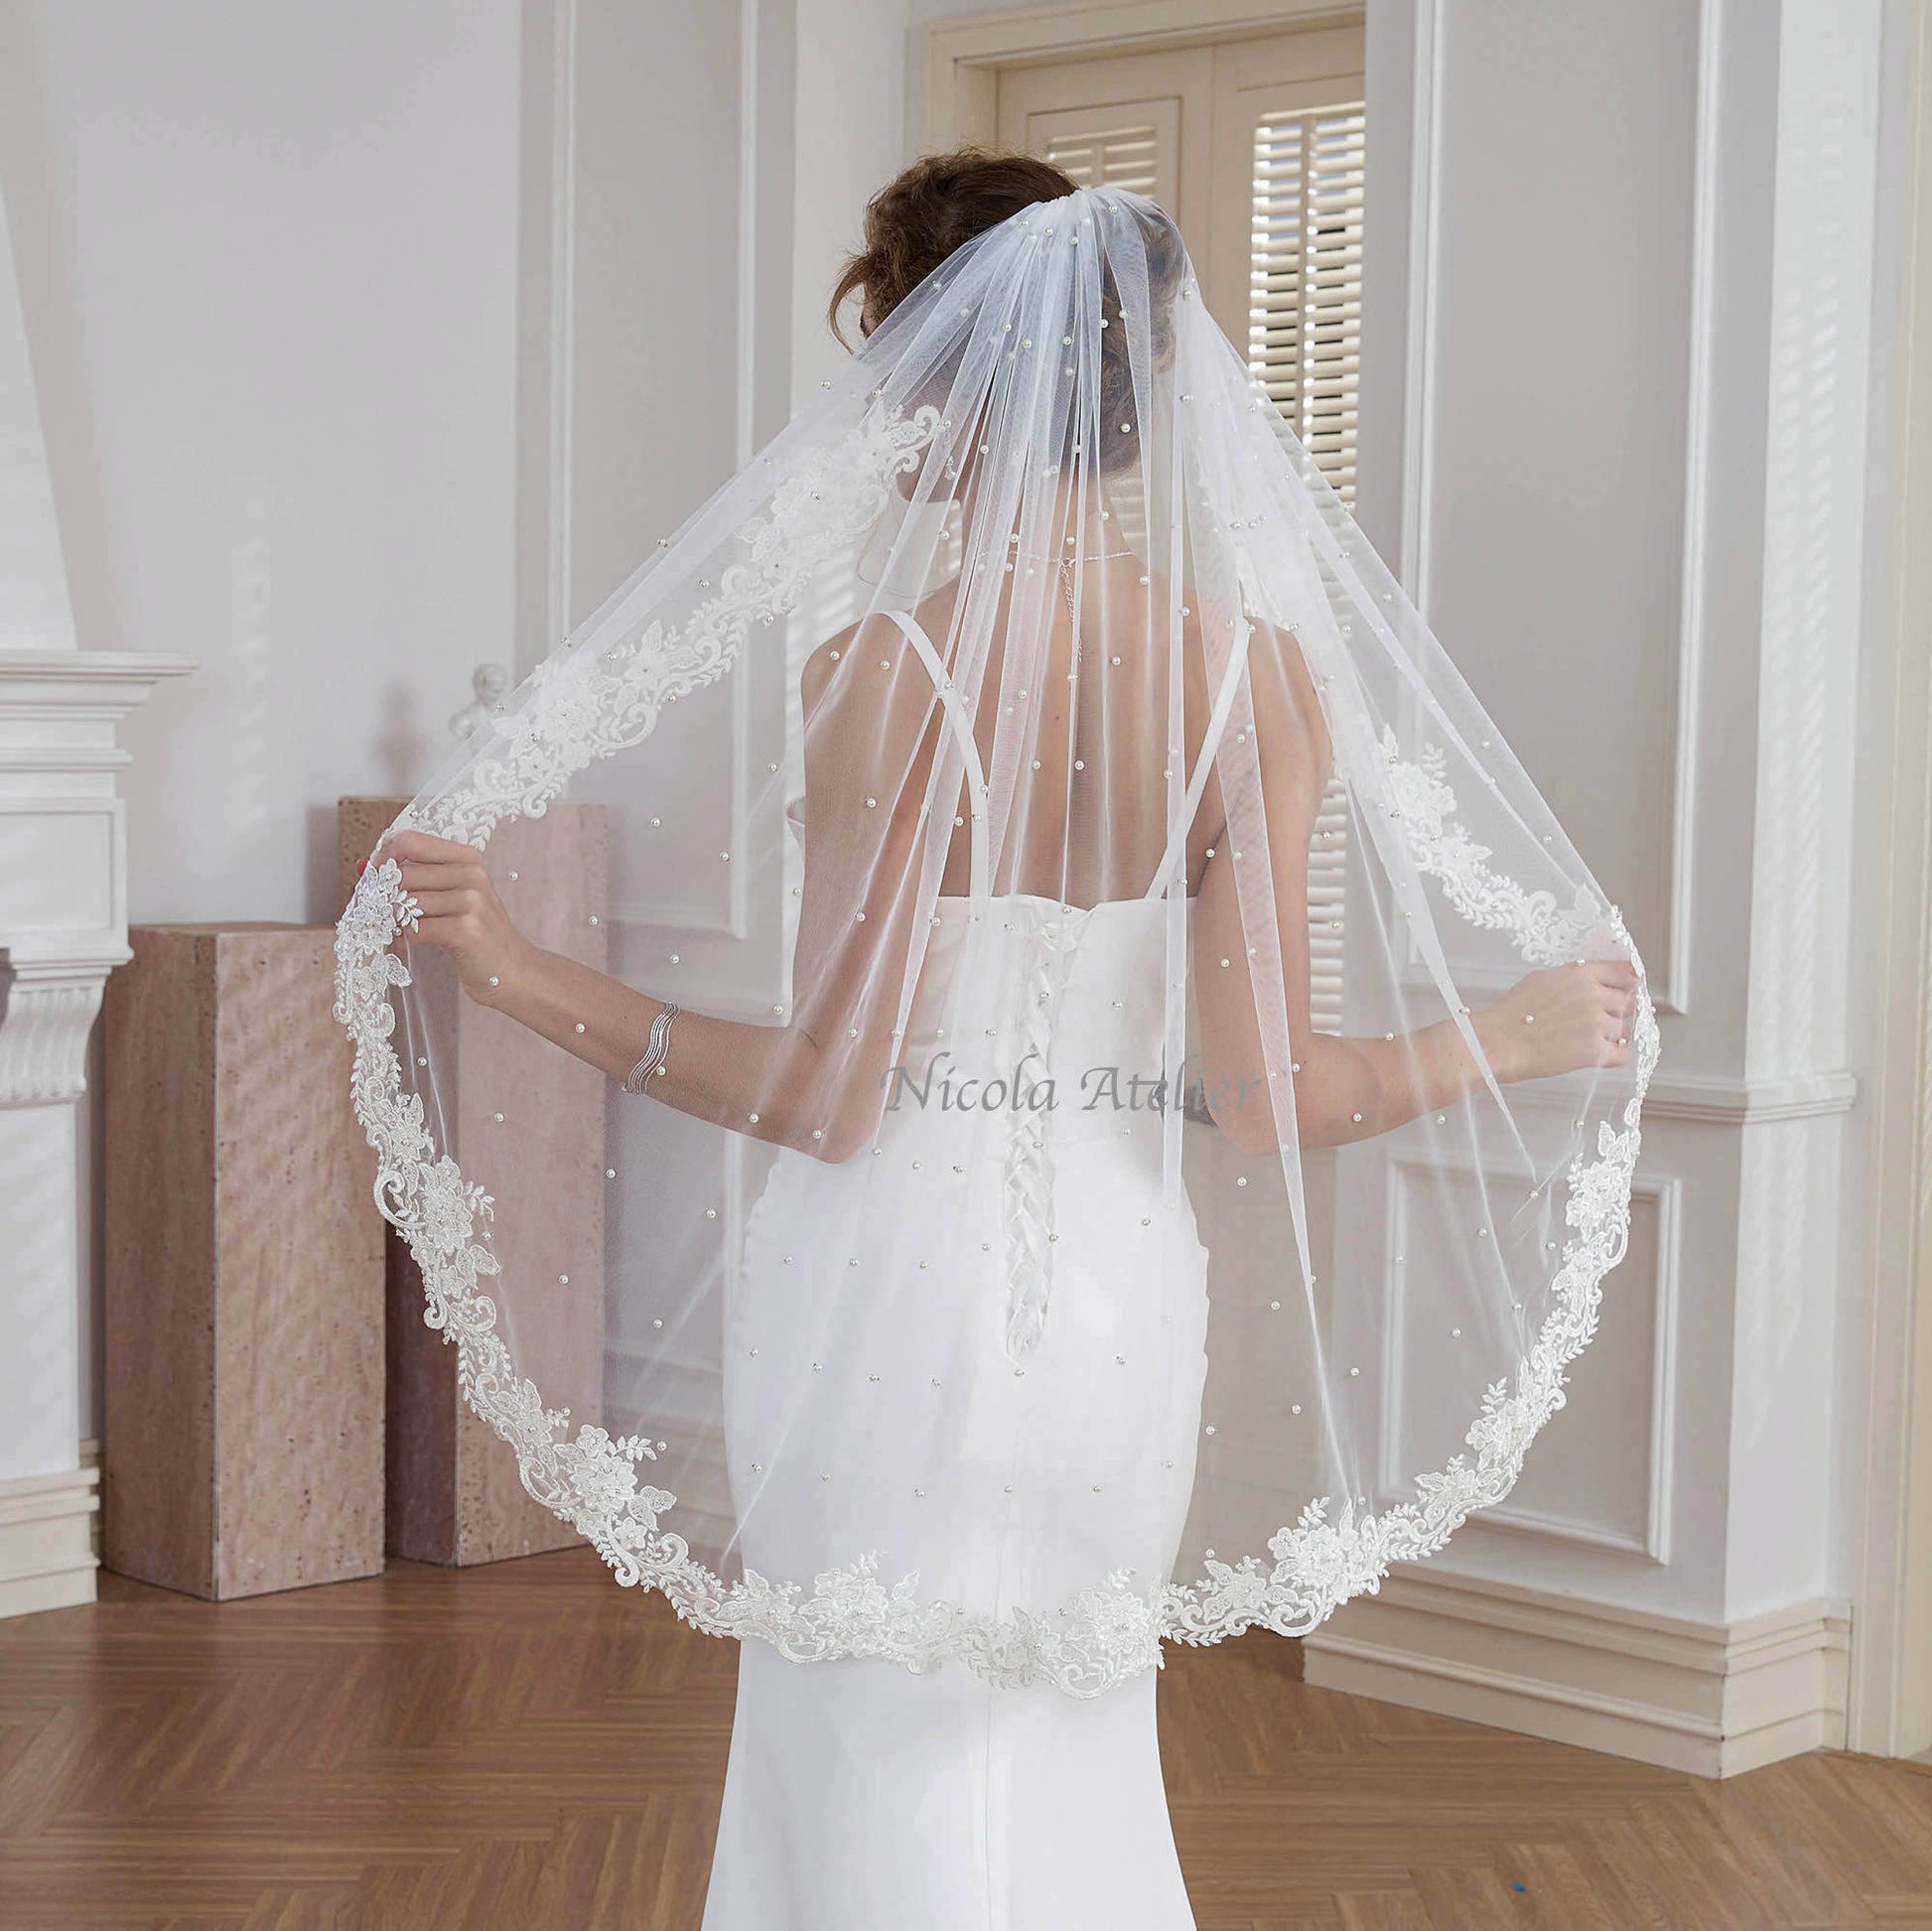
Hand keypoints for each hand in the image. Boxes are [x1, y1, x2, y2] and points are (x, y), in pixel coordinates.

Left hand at [373, 829, 538, 1006]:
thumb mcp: (449, 895)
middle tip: (381, 916)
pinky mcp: (467, 928)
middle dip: (383, 898)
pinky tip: (406, 947)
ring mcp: (472, 900)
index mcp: (466, 858)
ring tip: (395, 933)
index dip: (383, 860)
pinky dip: (402, 941)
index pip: (408, 841)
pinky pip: (416, 929)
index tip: (376, 882)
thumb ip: (412, 878)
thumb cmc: (475, 931)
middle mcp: (471, 873)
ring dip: (392, 922)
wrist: (511, 968)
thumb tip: (361, 866)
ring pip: (406, 902)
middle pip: (402, 874)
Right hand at [1474, 959, 1639, 1082]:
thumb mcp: (1541, 979)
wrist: (1497, 1042)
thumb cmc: (1511, 1012)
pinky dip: (1611, 1057)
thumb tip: (1591, 982)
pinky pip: (1621, 1055)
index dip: (1628, 982)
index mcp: (1581, 974)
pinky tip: (1595, 1055)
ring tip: (1586, 1039)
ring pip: (1624, 1031)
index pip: (1627, 972)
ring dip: (1611, 1036)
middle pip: (1628, 1002)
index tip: (1624, 989)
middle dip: (1616, 1011)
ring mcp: (1596, 1024)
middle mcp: (1594, 996)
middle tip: (1596, 1019)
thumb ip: (1573, 978)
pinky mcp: (1595, 1052)